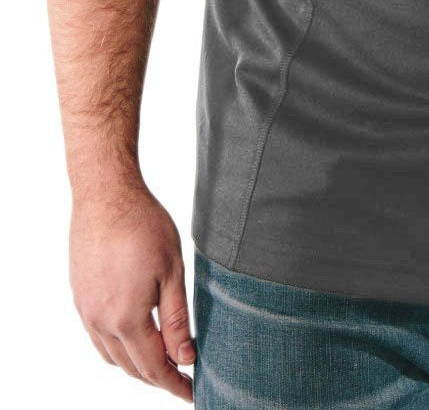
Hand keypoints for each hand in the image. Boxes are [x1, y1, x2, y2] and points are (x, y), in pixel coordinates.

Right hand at [70, 183, 196, 400]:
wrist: (106, 196)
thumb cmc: (144, 226)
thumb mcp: (172, 271)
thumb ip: (177, 319)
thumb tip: (185, 357)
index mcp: (127, 317)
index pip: (153, 366)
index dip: (174, 383)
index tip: (191, 394)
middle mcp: (101, 321)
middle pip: (131, 366)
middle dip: (157, 378)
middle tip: (181, 380)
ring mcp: (86, 311)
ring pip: (111, 355)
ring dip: (136, 365)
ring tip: (161, 362)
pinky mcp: (79, 297)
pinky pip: (98, 338)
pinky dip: (117, 347)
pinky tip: (133, 338)